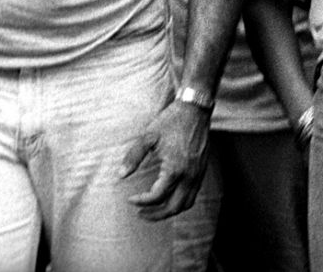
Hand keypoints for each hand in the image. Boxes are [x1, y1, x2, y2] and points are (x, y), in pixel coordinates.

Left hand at [121, 98, 210, 220]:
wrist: (195, 108)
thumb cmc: (172, 120)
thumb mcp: (149, 136)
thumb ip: (134, 156)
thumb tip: (120, 175)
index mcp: (175, 169)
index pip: (157, 196)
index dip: (141, 201)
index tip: (130, 199)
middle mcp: (189, 175)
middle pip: (173, 207)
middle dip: (155, 215)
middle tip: (140, 214)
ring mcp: (197, 174)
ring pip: (185, 204)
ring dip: (169, 211)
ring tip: (155, 210)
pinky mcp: (201, 170)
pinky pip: (193, 194)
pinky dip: (180, 202)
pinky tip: (170, 196)